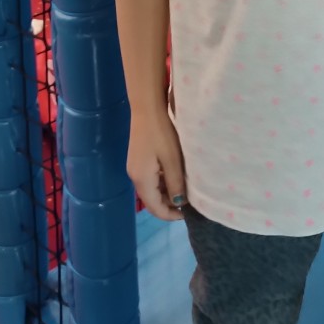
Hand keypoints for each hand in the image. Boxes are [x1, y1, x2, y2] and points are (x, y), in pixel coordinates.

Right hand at [126, 105, 186, 220]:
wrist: (147, 109)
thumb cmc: (162, 133)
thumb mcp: (173, 160)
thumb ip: (175, 183)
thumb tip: (179, 203)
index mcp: (142, 180)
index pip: (155, 208)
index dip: (170, 215)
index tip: (187, 215)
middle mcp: (134, 177)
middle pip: (151, 200)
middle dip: (168, 205)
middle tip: (188, 204)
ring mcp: (134, 168)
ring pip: (151, 190)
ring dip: (166, 194)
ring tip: (184, 191)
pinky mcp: (137, 160)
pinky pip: (149, 179)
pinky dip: (161, 183)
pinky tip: (174, 177)